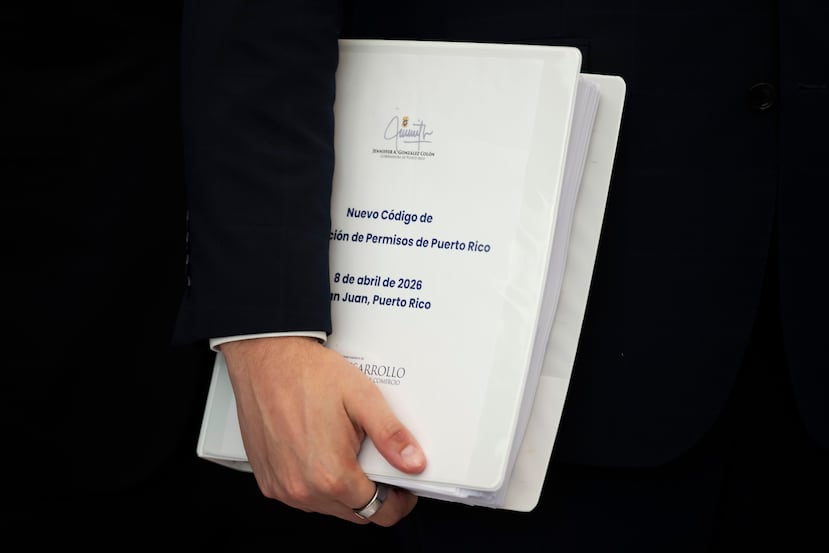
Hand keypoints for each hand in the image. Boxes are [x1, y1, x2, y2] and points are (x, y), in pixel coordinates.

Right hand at [220, 336, 426, 525]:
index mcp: (331, 474)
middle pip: (355, 513)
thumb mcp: (363, 398)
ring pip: (328, 507)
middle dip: (373, 495)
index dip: (398, 502)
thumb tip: (414, 462)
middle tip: (378, 464)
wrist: (266, 358)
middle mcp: (303, 488)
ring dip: (344, 491)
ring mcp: (282, 487)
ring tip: (346, 452)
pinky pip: (302, 497)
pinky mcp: (267, 480)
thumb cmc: (308, 374)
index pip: (379, 511)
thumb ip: (391, 435)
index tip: (404, 489)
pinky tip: (320, 454)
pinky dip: (317, 484)